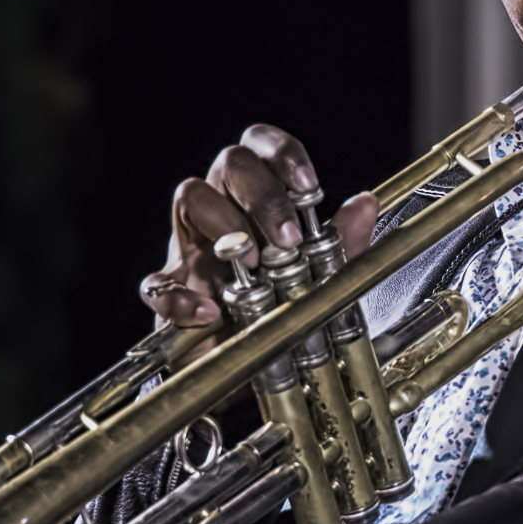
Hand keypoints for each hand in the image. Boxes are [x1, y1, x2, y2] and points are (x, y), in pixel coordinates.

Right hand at [140, 124, 380, 328]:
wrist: (249, 375)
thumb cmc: (283, 312)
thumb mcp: (324, 279)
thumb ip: (342, 243)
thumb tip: (365, 204)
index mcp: (256, 200)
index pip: (259, 148)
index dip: (282, 153)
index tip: (309, 187)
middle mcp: (222, 212)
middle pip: (230, 163)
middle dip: (263, 193)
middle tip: (289, 238)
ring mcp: (190, 249)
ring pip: (190, 197)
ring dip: (226, 225)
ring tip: (252, 267)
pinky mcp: (168, 294)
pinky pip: (157, 283)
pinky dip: (181, 296)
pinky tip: (211, 313)